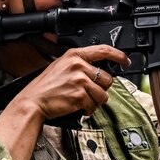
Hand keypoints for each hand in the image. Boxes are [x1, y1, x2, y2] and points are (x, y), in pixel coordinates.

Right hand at [15, 45, 131, 120]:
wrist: (33, 101)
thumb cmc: (46, 86)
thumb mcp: (62, 66)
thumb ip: (81, 64)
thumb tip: (100, 70)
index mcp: (74, 55)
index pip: (104, 50)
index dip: (119, 56)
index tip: (125, 61)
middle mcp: (78, 65)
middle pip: (107, 78)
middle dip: (101, 89)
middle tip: (88, 92)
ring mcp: (79, 80)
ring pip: (103, 94)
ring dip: (96, 101)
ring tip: (82, 100)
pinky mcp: (80, 95)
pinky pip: (94, 105)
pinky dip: (88, 109)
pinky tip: (78, 106)